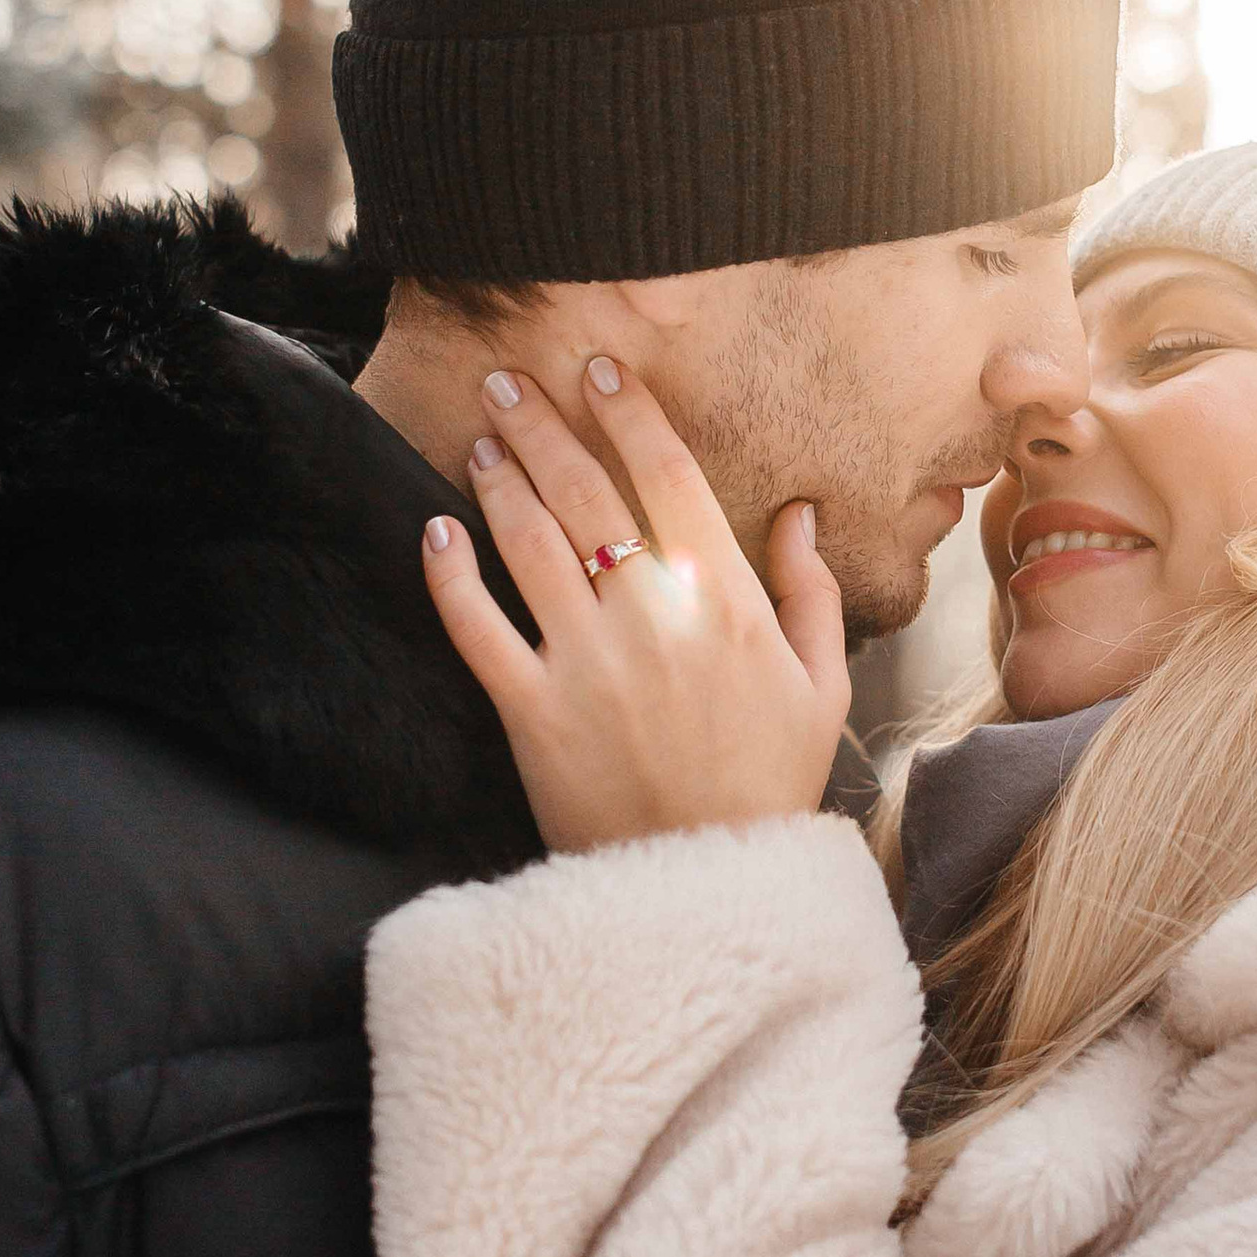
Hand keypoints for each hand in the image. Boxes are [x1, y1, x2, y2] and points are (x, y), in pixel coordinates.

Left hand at [422, 357, 850, 853]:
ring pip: (527, 543)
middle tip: (510, 379)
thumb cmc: (767, 784)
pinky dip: (450, 574)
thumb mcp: (821, 687)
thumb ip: (812, 594)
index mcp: (725, 603)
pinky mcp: (530, 712)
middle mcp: (650, 617)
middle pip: (585, 493)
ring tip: (483, 436)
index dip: (629, 413)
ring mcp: (585, 663)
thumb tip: (800, 514)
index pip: (668, 477)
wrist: (707, 888)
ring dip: (500, 479)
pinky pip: (477, 628)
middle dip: (544, 425)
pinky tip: (436, 531)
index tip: (600, 368)